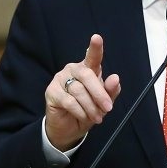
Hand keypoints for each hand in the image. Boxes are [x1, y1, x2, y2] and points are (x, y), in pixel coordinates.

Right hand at [44, 34, 121, 150]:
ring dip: (90, 107)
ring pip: (79, 91)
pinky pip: (69, 101)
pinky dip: (79, 111)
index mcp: (87, 69)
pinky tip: (83, 116)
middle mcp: (73, 70)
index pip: (92, 57)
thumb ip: (110, 91)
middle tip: (108, 108)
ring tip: (96, 117)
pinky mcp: (51, 92)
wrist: (69, 128)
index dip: (95, 48)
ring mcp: (60, 79)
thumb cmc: (87, 111)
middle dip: (99, 93)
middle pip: (87, 76)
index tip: (97, 38)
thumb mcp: (103, 103)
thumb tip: (115, 78)